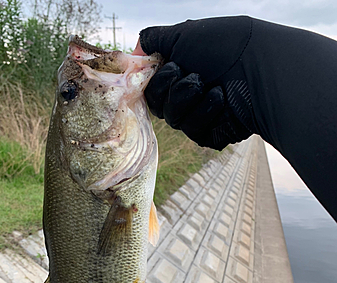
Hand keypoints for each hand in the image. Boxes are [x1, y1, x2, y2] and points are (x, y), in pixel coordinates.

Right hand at [132, 17, 256, 149]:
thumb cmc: (224, 47)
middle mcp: (186, 97)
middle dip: (173, 89)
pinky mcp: (211, 134)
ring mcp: (199, 117)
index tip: (168, 69)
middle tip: (193, 74)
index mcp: (178, 75)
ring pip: (175, 120)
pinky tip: (222, 99)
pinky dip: (207, 112)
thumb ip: (154, 39)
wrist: (259, 69)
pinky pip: (194, 131)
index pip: (150, 88)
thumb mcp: (184, 33)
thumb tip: (137, 47)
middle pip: (158, 107)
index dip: (154, 82)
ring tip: (213, 86)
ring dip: (191, 99)